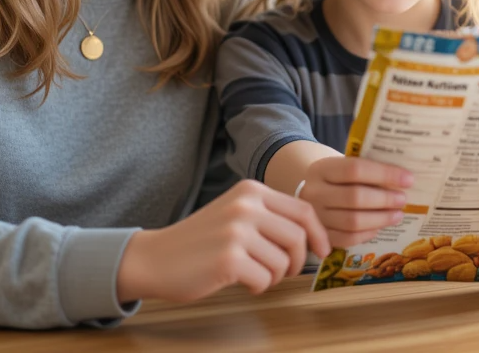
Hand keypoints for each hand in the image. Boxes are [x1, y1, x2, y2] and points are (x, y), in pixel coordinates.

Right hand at [116, 180, 329, 302]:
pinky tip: (240, 282)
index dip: (319, 234)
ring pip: (282, 262)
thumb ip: (269, 216)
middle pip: (298, 237)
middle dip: (296, 261)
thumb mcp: (235, 214)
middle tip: (283, 272)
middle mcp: (246, 206)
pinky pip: (264, 280)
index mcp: (251, 191)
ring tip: (254, 274)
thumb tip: (313, 236)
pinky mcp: (228, 259)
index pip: (303, 210)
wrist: (155, 258)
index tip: (322, 251)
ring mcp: (236, 232)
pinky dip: (258, 287)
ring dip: (274, 276)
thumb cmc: (200, 241)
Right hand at [299, 156, 413, 247]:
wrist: (310, 194)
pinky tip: (379, 227)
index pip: (355, 169)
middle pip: (355, 197)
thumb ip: (367, 170)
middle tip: (403, 199)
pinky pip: (347, 239)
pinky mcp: (319, 236)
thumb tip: (403, 178)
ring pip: (352, 222)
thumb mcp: (344, 166)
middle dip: (384, 199)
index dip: (384, 174)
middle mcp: (314, 192)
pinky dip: (367, 234)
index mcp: (322, 168)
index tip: (408, 179)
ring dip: (380, 219)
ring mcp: (315, 217)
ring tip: (397, 215)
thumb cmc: (336, 179)